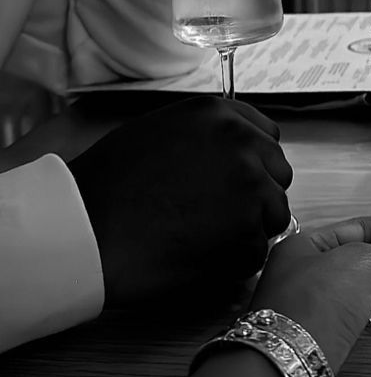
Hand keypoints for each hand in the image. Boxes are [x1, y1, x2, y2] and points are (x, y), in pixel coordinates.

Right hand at [68, 97, 293, 307]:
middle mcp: (243, 144)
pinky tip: (197, 258)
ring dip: (248, 230)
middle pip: (278, 174)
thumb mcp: (161, 131)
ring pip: (273, 214)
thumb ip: (206, 135)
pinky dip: (234, 262)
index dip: (253, 164)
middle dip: (256, 196)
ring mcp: (250, 188)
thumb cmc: (109, 183)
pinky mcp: (247, 233)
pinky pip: (257, 252)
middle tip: (216, 216)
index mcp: (220, 114)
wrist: (86, 228)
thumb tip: (236, 152)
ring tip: (202, 238)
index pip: (268, 137)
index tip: (232, 182)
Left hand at [249, 213, 370, 371]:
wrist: (292, 358)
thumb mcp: (362, 263)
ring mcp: (304, 306)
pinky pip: (348, 310)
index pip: (355, 228)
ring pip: (352, 284)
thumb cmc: (319, 300)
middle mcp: (299, 273)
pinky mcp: (313, 335)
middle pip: (354, 255)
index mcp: (302, 245)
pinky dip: (370, 303)